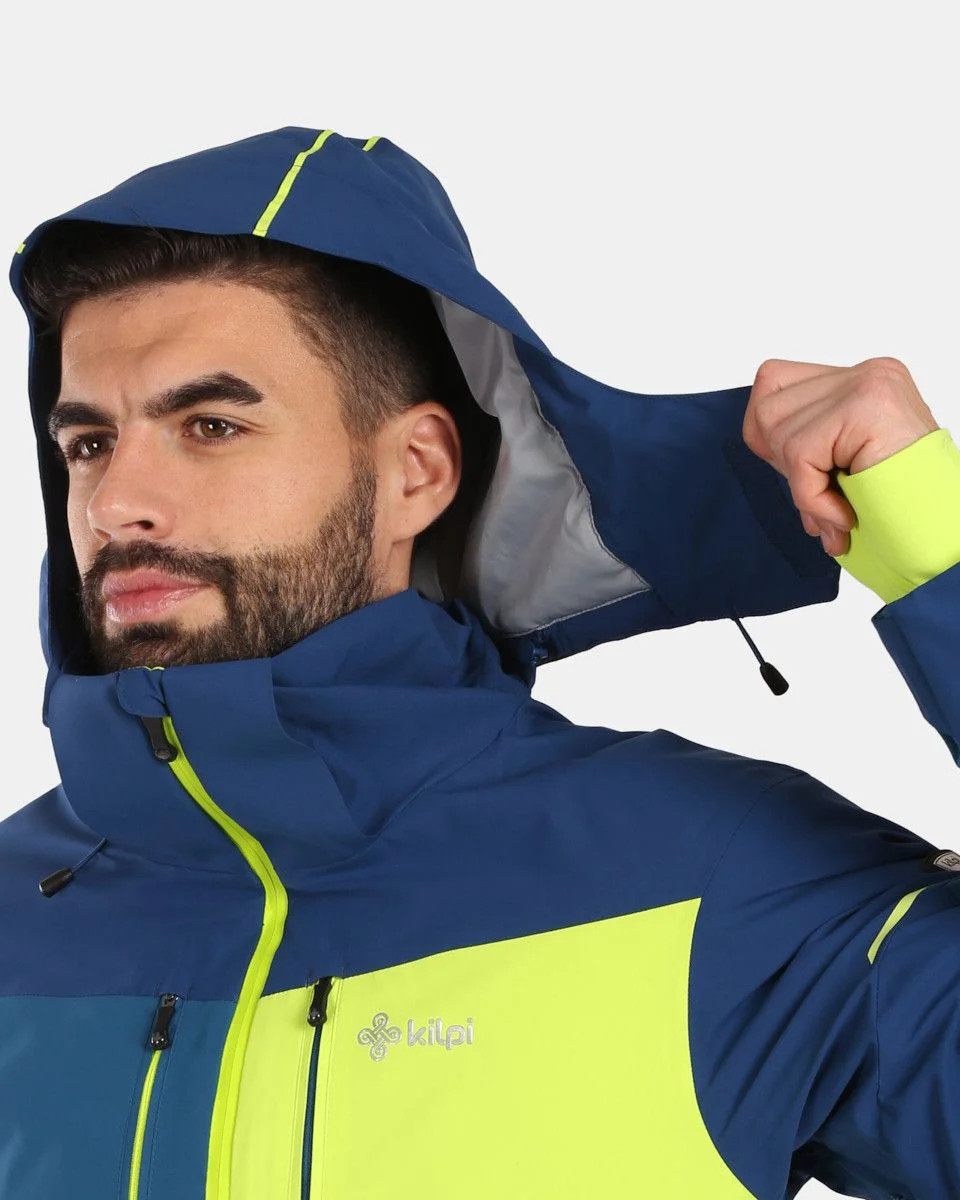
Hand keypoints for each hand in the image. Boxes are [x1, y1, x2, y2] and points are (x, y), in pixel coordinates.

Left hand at [742, 356, 939, 556]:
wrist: (945, 534)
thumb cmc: (899, 506)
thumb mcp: (839, 469)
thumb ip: (803, 454)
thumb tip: (765, 451)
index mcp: (860, 381)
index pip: (773, 384)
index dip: (770, 437)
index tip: (800, 477)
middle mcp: (866, 373)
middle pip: (767, 402)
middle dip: (780, 461)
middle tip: (819, 497)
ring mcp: (868, 385)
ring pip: (778, 429)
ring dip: (799, 483)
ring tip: (836, 508)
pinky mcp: (866, 407)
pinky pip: (799, 455)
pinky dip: (811, 497)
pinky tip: (844, 515)